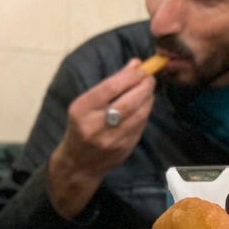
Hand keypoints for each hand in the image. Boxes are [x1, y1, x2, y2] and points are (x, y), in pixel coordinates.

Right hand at [47, 60, 154, 218]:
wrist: (79, 164)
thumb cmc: (81, 126)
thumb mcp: (86, 104)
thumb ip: (110, 84)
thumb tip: (136, 65)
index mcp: (82, 110)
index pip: (110, 88)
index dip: (130, 77)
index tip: (141, 69)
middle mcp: (95, 126)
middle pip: (128, 103)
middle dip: (143, 87)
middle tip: (150, 78)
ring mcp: (111, 140)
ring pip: (138, 116)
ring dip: (148, 100)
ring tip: (149, 90)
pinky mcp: (124, 148)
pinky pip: (140, 126)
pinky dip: (145, 113)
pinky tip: (144, 106)